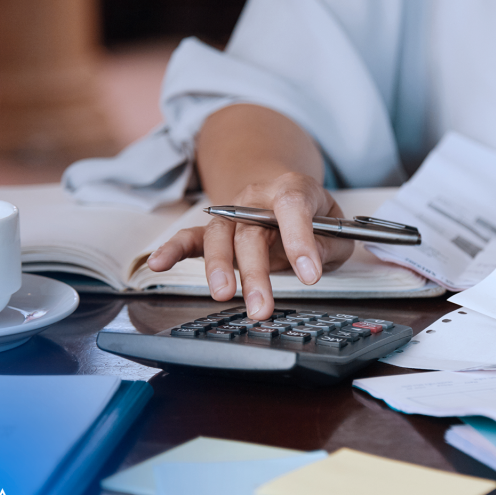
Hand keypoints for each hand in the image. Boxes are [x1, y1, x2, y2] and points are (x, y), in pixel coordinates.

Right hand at [146, 172, 354, 318]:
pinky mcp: (215, 230)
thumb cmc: (315, 217)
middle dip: (256, 271)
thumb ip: (329, 244)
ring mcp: (232, 213)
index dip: (300, 239)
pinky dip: (172, 249)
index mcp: (293, 189)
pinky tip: (158, 263)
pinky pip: (190, 238)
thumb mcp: (337, 230)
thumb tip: (311, 263)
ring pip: (220, 237)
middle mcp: (257, 198)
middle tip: (262, 306)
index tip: (309, 275)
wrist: (286, 196)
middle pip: (251, 231)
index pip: (293, 207)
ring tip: (224, 295)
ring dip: (219, 268)